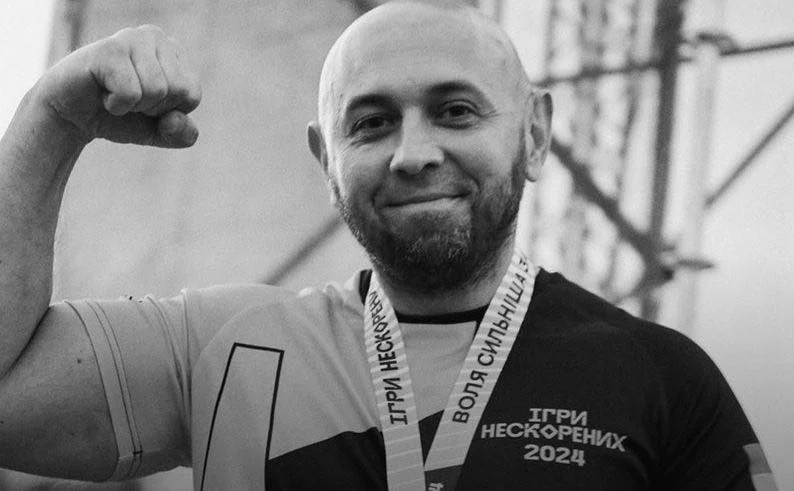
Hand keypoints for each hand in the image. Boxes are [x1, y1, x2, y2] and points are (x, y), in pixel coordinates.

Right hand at [36, 25, 201, 147]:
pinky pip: (131, 93)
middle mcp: (155, 36)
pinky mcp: (109, 50)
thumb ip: (182, 134)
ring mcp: (132, 38)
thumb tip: (175, 120)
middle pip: (178, 91)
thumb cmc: (120, 117)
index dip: (169, 111)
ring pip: (157, 91)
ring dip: (134, 106)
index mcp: (173, 51)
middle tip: (128, 98)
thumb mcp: (159, 131)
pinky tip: (102, 93)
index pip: (192, 94)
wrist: (71, 116)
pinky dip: (117, 105)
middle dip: (152, 108)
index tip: (145, 103)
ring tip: (115, 93)